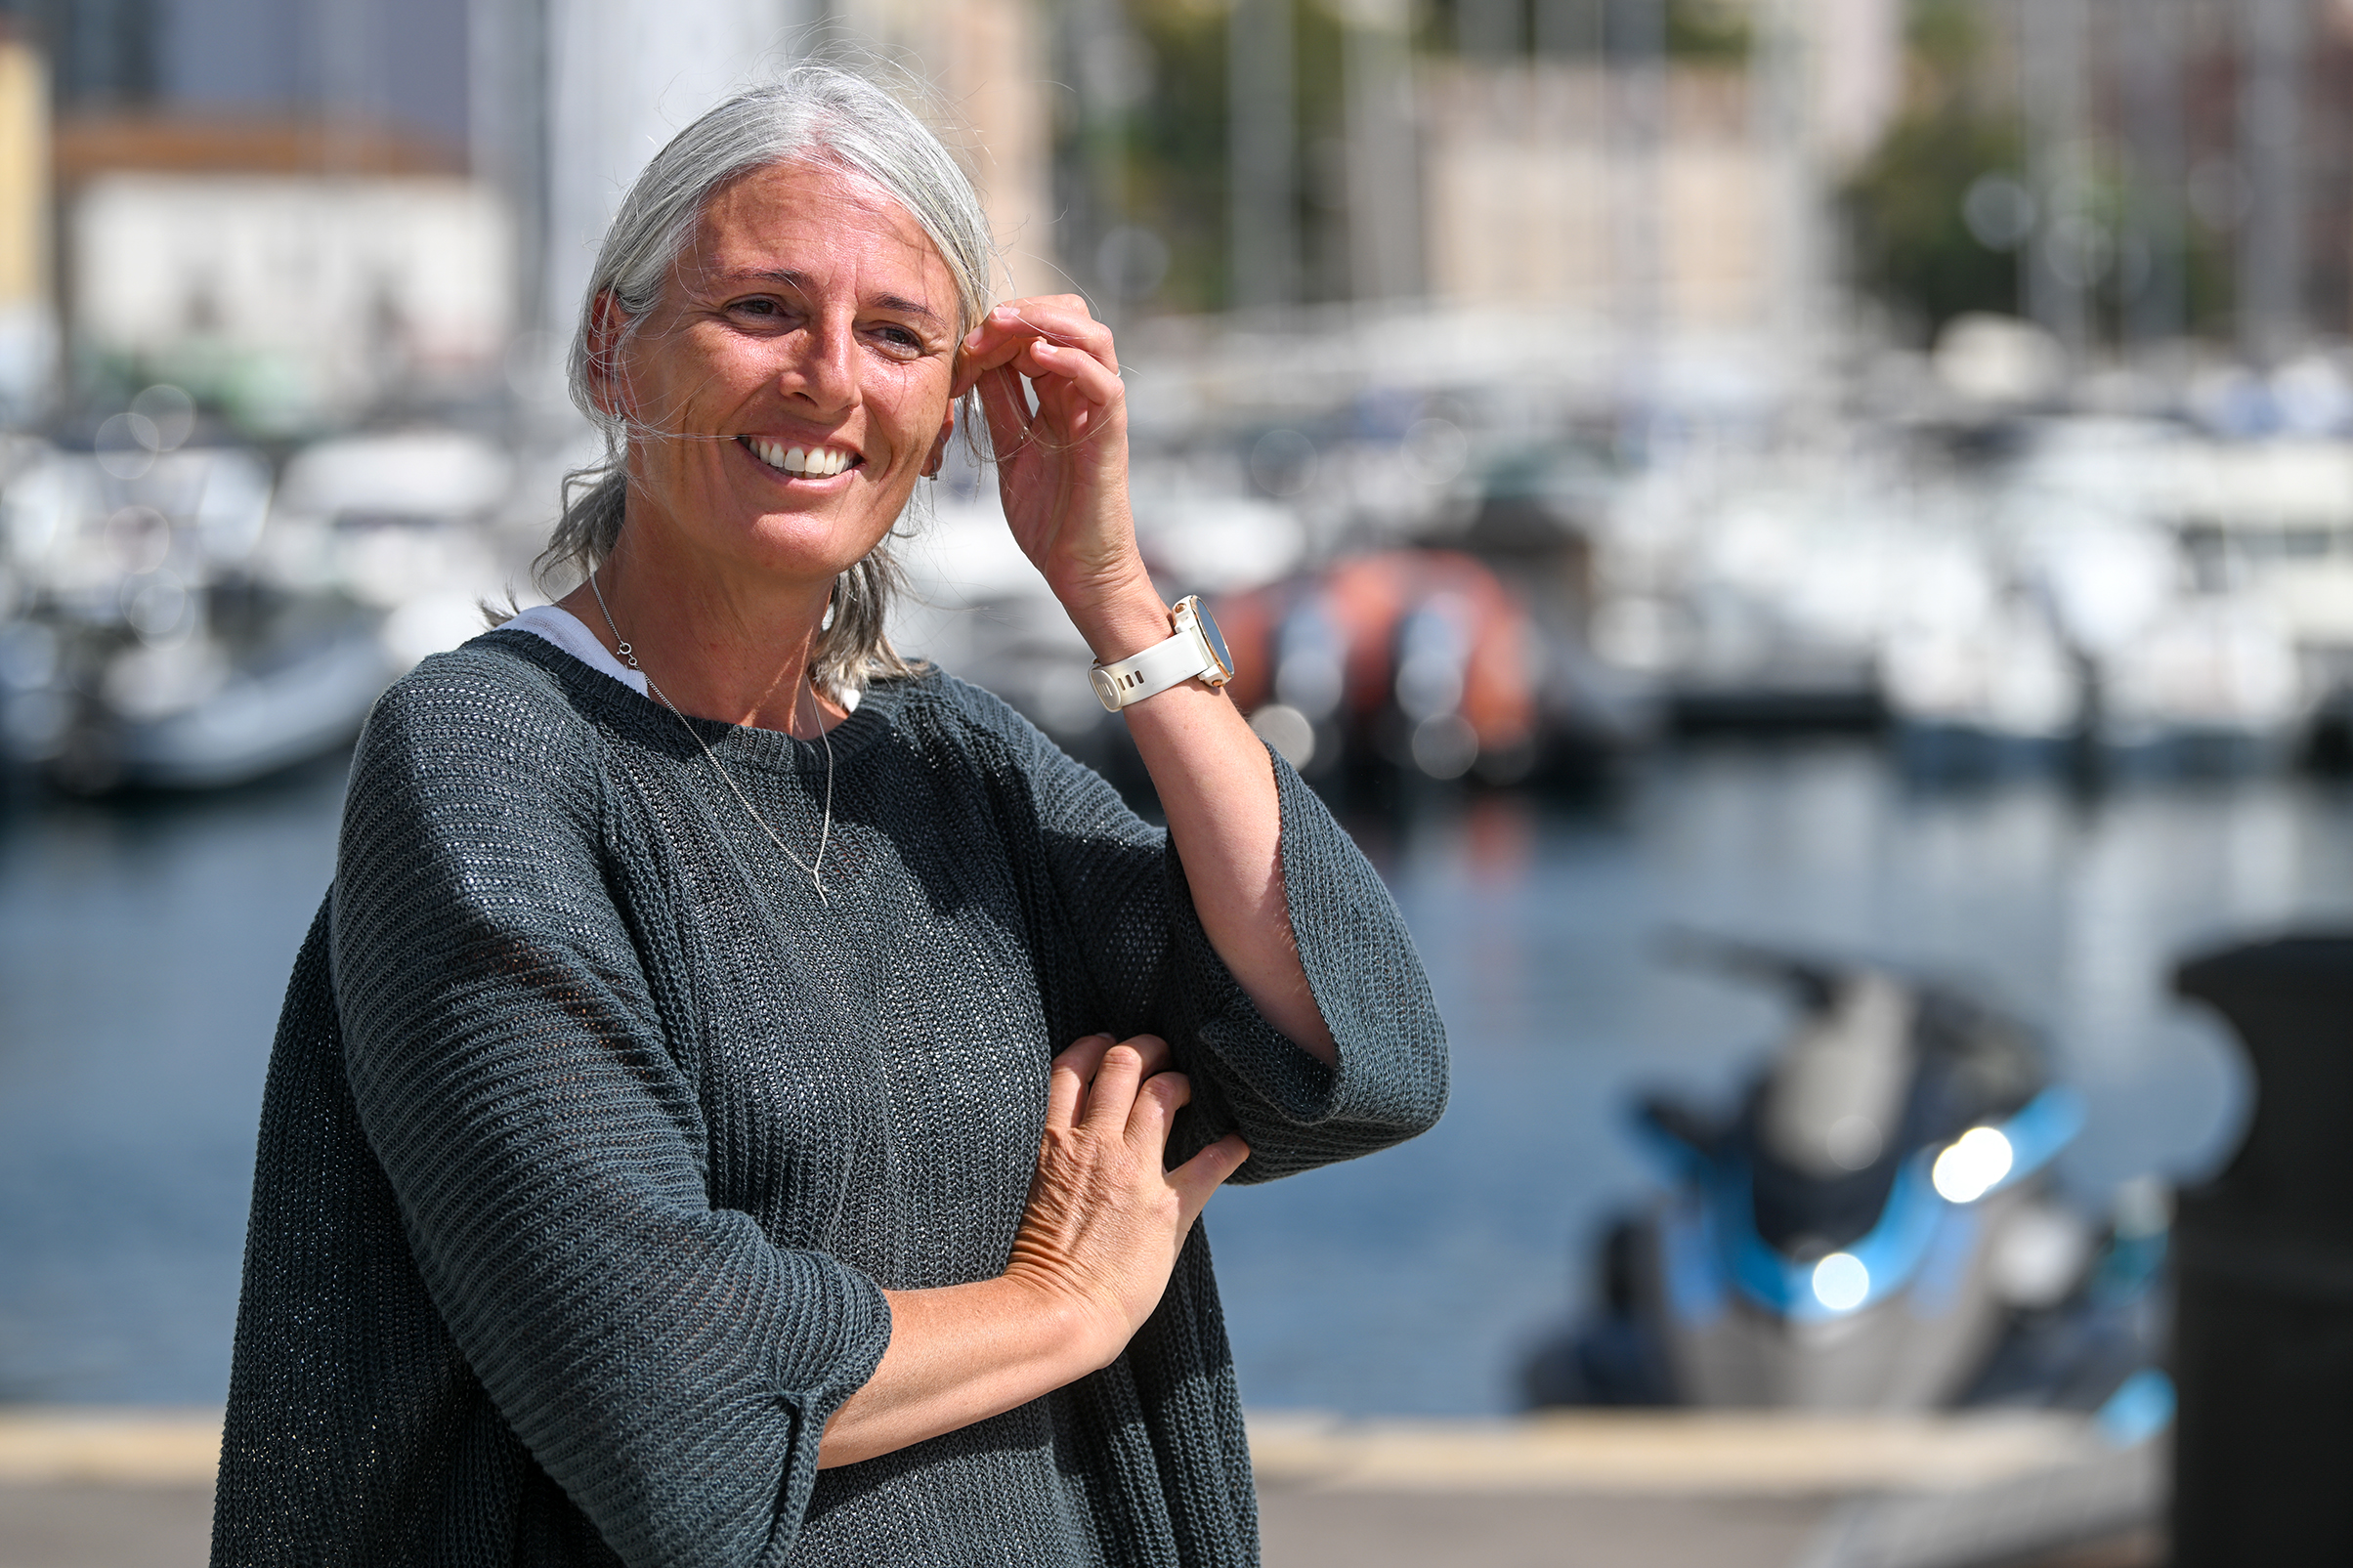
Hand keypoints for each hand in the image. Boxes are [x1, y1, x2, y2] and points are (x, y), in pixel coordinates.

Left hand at [953, 300, 1168, 659]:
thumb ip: (1001, 404)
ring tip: (1006, 327)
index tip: (962, 346)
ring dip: (1046, 322)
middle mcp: (1083, 394)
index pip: (1038, 330)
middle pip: (1068, 318)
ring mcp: (1100, 412)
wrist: (1077, 569)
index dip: (999, 327)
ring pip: (1092, 337)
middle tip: (980, 330)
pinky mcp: (1111, 436)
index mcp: (1059, 394)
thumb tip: (976, 362)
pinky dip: (1073, 360)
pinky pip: (1105, 383)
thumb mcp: (1010, 447)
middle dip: (1022, 312)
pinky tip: (1036, 358)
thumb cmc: (1048, 517)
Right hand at [1003, 1033, 1250, 1366]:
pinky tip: (1239, 1143)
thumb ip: (1055, 1159)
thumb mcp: (1032, 1193)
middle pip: (1122, 1065)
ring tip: (1187, 1087)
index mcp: (1053, 1143)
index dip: (1093, 1047)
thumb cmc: (1034, 1265)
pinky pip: (1209, 1163)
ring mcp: (1133, 1172)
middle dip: (1145, 1048)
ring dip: (1180, 1082)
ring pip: (1162, 1093)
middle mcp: (1094, 1146)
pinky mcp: (1167, 1206)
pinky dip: (1229, 1148)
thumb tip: (1069, 1141)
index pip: (1072, 1068)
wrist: (1057, 1313)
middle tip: (1159, 1051)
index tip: (1106, 1045)